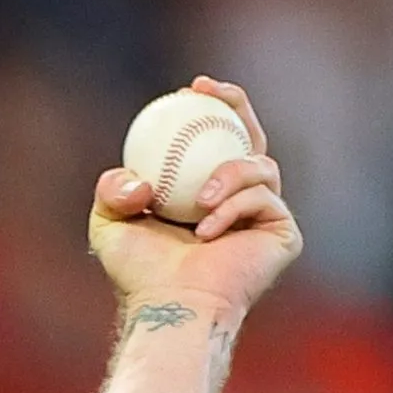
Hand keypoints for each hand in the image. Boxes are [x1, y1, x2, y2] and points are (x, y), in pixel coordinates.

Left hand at [89, 77, 302, 314]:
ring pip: (262, 166)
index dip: (211, 106)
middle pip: (252, 137)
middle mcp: (240, 199)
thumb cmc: (139, 271)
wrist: (170, 304)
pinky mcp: (284, 233)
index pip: (214, 139)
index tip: (190, 88)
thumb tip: (139, 178)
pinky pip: (265, 199)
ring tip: (198, 200)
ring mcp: (266, 215)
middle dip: (238, 106)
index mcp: (203, 192)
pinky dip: (232, 210)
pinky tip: (207, 230)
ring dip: (229, 174)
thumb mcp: (108, 223)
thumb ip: (112, 188)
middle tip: (212, 93)